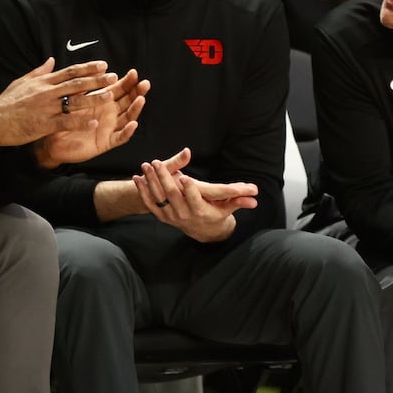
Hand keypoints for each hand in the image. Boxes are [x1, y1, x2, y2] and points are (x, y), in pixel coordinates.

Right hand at [0, 58, 120, 146]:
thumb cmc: (7, 102)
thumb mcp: (21, 82)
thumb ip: (39, 71)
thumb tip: (51, 59)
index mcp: (43, 82)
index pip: (70, 72)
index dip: (88, 68)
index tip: (103, 65)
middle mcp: (47, 93)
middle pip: (76, 84)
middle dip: (96, 80)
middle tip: (113, 77)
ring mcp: (46, 108)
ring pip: (74, 102)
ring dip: (93, 98)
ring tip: (109, 96)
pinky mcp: (43, 124)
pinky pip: (65, 122)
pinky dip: (79, 122)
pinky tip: (92, 122)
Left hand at [34, 69, 148, 167]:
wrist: (54, 142)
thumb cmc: (63, 120)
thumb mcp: (73, 100)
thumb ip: (82, 87)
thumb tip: (91, 71)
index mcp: (102, 102)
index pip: (120, 89)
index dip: (128, 82)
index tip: (134, 72)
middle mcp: (109, 114)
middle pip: (128, 102)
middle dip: (137, 92)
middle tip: (144, 83)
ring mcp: (109, 128)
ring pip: (127, 118)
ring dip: (135, 108)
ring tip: (141, 99)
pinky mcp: (106, 142)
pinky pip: (119, 137)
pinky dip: (127, 131)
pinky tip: (132, 124)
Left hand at [133, 148, 257, 241]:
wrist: (201, 230)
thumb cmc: (215, 214)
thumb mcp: (227, 208)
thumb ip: (238, 200)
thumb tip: (255, 196)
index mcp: (200, 211)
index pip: (194, 199)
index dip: (189, 190)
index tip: (184, 177)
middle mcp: (183, 215)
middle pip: (172, 195)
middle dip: (163, 178)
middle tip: (158, 162)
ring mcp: (171, 216)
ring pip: (159, 197)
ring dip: (151, 181)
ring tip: (146, 166)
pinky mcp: (162, 215)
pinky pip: (150, 203)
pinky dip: (142, 191)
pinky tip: (137, 178)